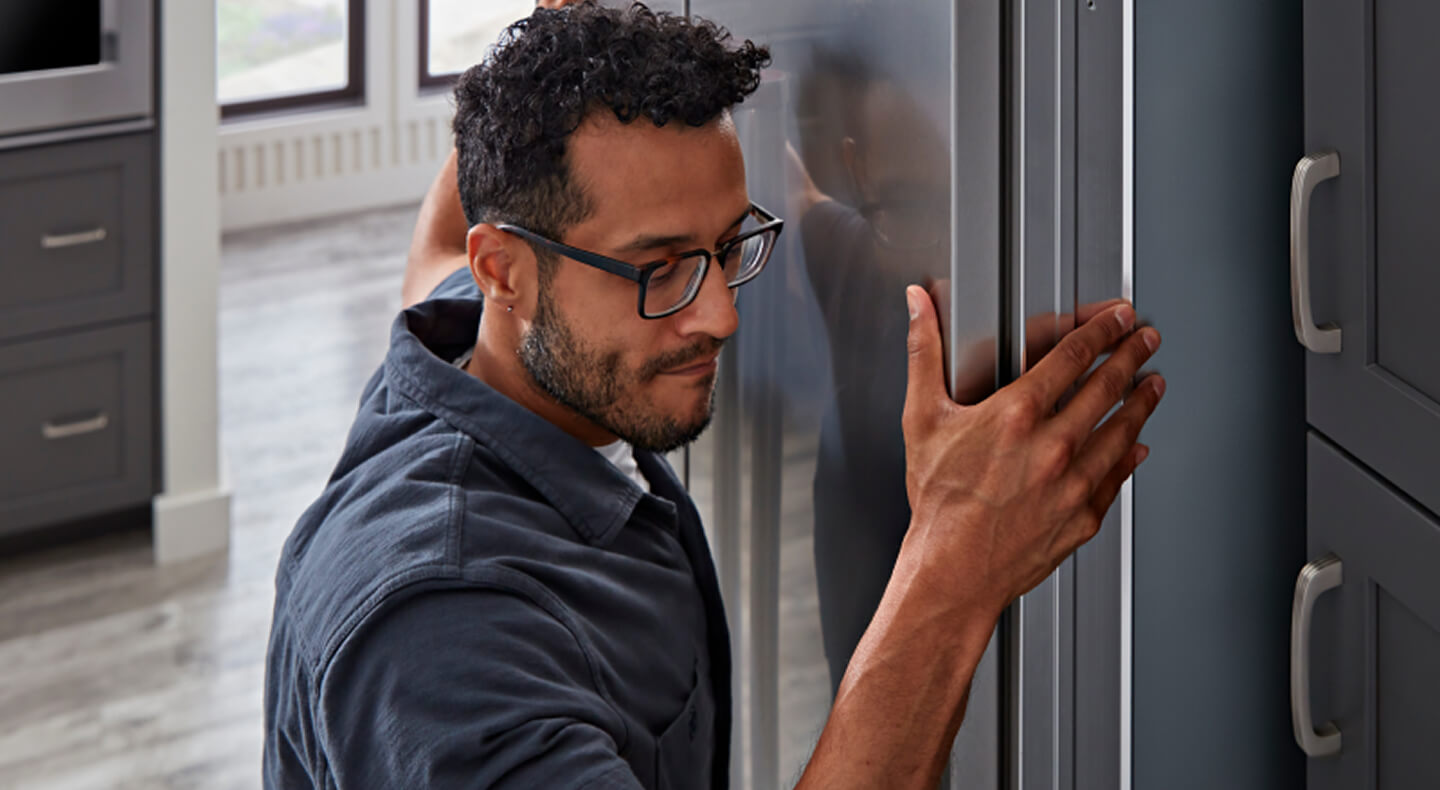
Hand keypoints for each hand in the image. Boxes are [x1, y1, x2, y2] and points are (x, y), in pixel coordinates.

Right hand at [899, 285, 1163, 618]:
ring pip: (1123, 430)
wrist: (954, 571)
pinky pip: (1117, 477)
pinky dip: (1131, 456)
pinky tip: (1137, 447)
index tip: (1118, 319)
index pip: (1073, 356)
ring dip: (1142, 402)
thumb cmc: (938, 502)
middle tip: (1147, 341)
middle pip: (1109, 387)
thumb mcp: (921, 419)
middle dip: (1133, 356)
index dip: (1102, 330)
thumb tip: (918, 307)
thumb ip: (923, 354)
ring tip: (1153, 385)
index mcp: (1017, 414)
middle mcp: (1054, 445)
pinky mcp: (1084, 516)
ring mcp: (1075, 482)